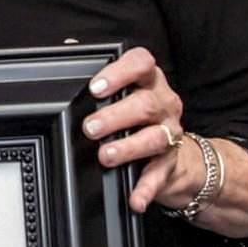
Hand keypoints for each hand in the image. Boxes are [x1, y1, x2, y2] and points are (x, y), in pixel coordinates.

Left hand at [81, 46, 201, 214]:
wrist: (179, 156)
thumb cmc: (138, 116)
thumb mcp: (123, 92)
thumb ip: (99, 74)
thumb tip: (69, 47)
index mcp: (149, 81)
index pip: (142, 64)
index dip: (120, 73)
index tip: (96, 87)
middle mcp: (163, 103)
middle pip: (145, 104)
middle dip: (116, 116)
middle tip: (90, 127)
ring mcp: (170, 133)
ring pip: (153, 138)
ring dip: (128, 148)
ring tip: (105, 156)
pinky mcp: (170, 164)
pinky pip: (159, 175)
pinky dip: (146, 188)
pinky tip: (134, 198)